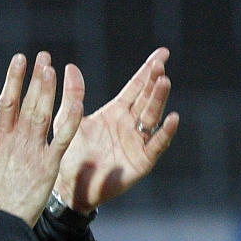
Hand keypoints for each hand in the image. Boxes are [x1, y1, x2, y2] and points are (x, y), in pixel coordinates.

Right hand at [0, 52, 83, 226]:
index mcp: (0, 139)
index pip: (6, 101)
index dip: (13, 79)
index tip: (20, 59)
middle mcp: (16, 141)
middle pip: (27, 102)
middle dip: (35, 78)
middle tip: (43, 56)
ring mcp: (33, 152)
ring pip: (42, 114)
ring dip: (48, 91)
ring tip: (53, 69)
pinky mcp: (48, 165)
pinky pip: (62, 139)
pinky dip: (69, 120)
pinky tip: (76, 102)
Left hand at [53, 48, 179, 213]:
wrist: (68, 186)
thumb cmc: (68, 153)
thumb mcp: (68, 121)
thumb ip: (73, 95)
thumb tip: (70, 66)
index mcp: (115, 112)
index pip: (135, 88)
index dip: (147, 71)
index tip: (162, 54)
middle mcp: (130, 125)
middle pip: (146, 99)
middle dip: (154, 82)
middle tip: (160, 65)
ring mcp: (137, 142)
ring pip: (152, 117)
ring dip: (159, 100)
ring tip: (164, 82)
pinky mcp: (142, 161)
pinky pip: (156, 145)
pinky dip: (164, 133)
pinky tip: (172, 118)